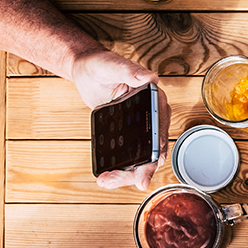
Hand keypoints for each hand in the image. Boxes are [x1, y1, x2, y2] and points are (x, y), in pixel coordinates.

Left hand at [70, 49, 171, 190]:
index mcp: (156, 102)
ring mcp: (143, 130)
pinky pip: (130, 157)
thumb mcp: (112, 65)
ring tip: (106, 182)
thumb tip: (151, 77)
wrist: (87, 72)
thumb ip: (130, 70)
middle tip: (119, 181)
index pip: (161, 130)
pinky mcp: (131, 137)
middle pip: (153, 151)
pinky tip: (107, 177)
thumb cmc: (99, 65)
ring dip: (127, 174)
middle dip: (139, 170)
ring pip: (142, 159)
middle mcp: (154, 118)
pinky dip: (120, 169)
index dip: (156, 151)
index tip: (150, 166)